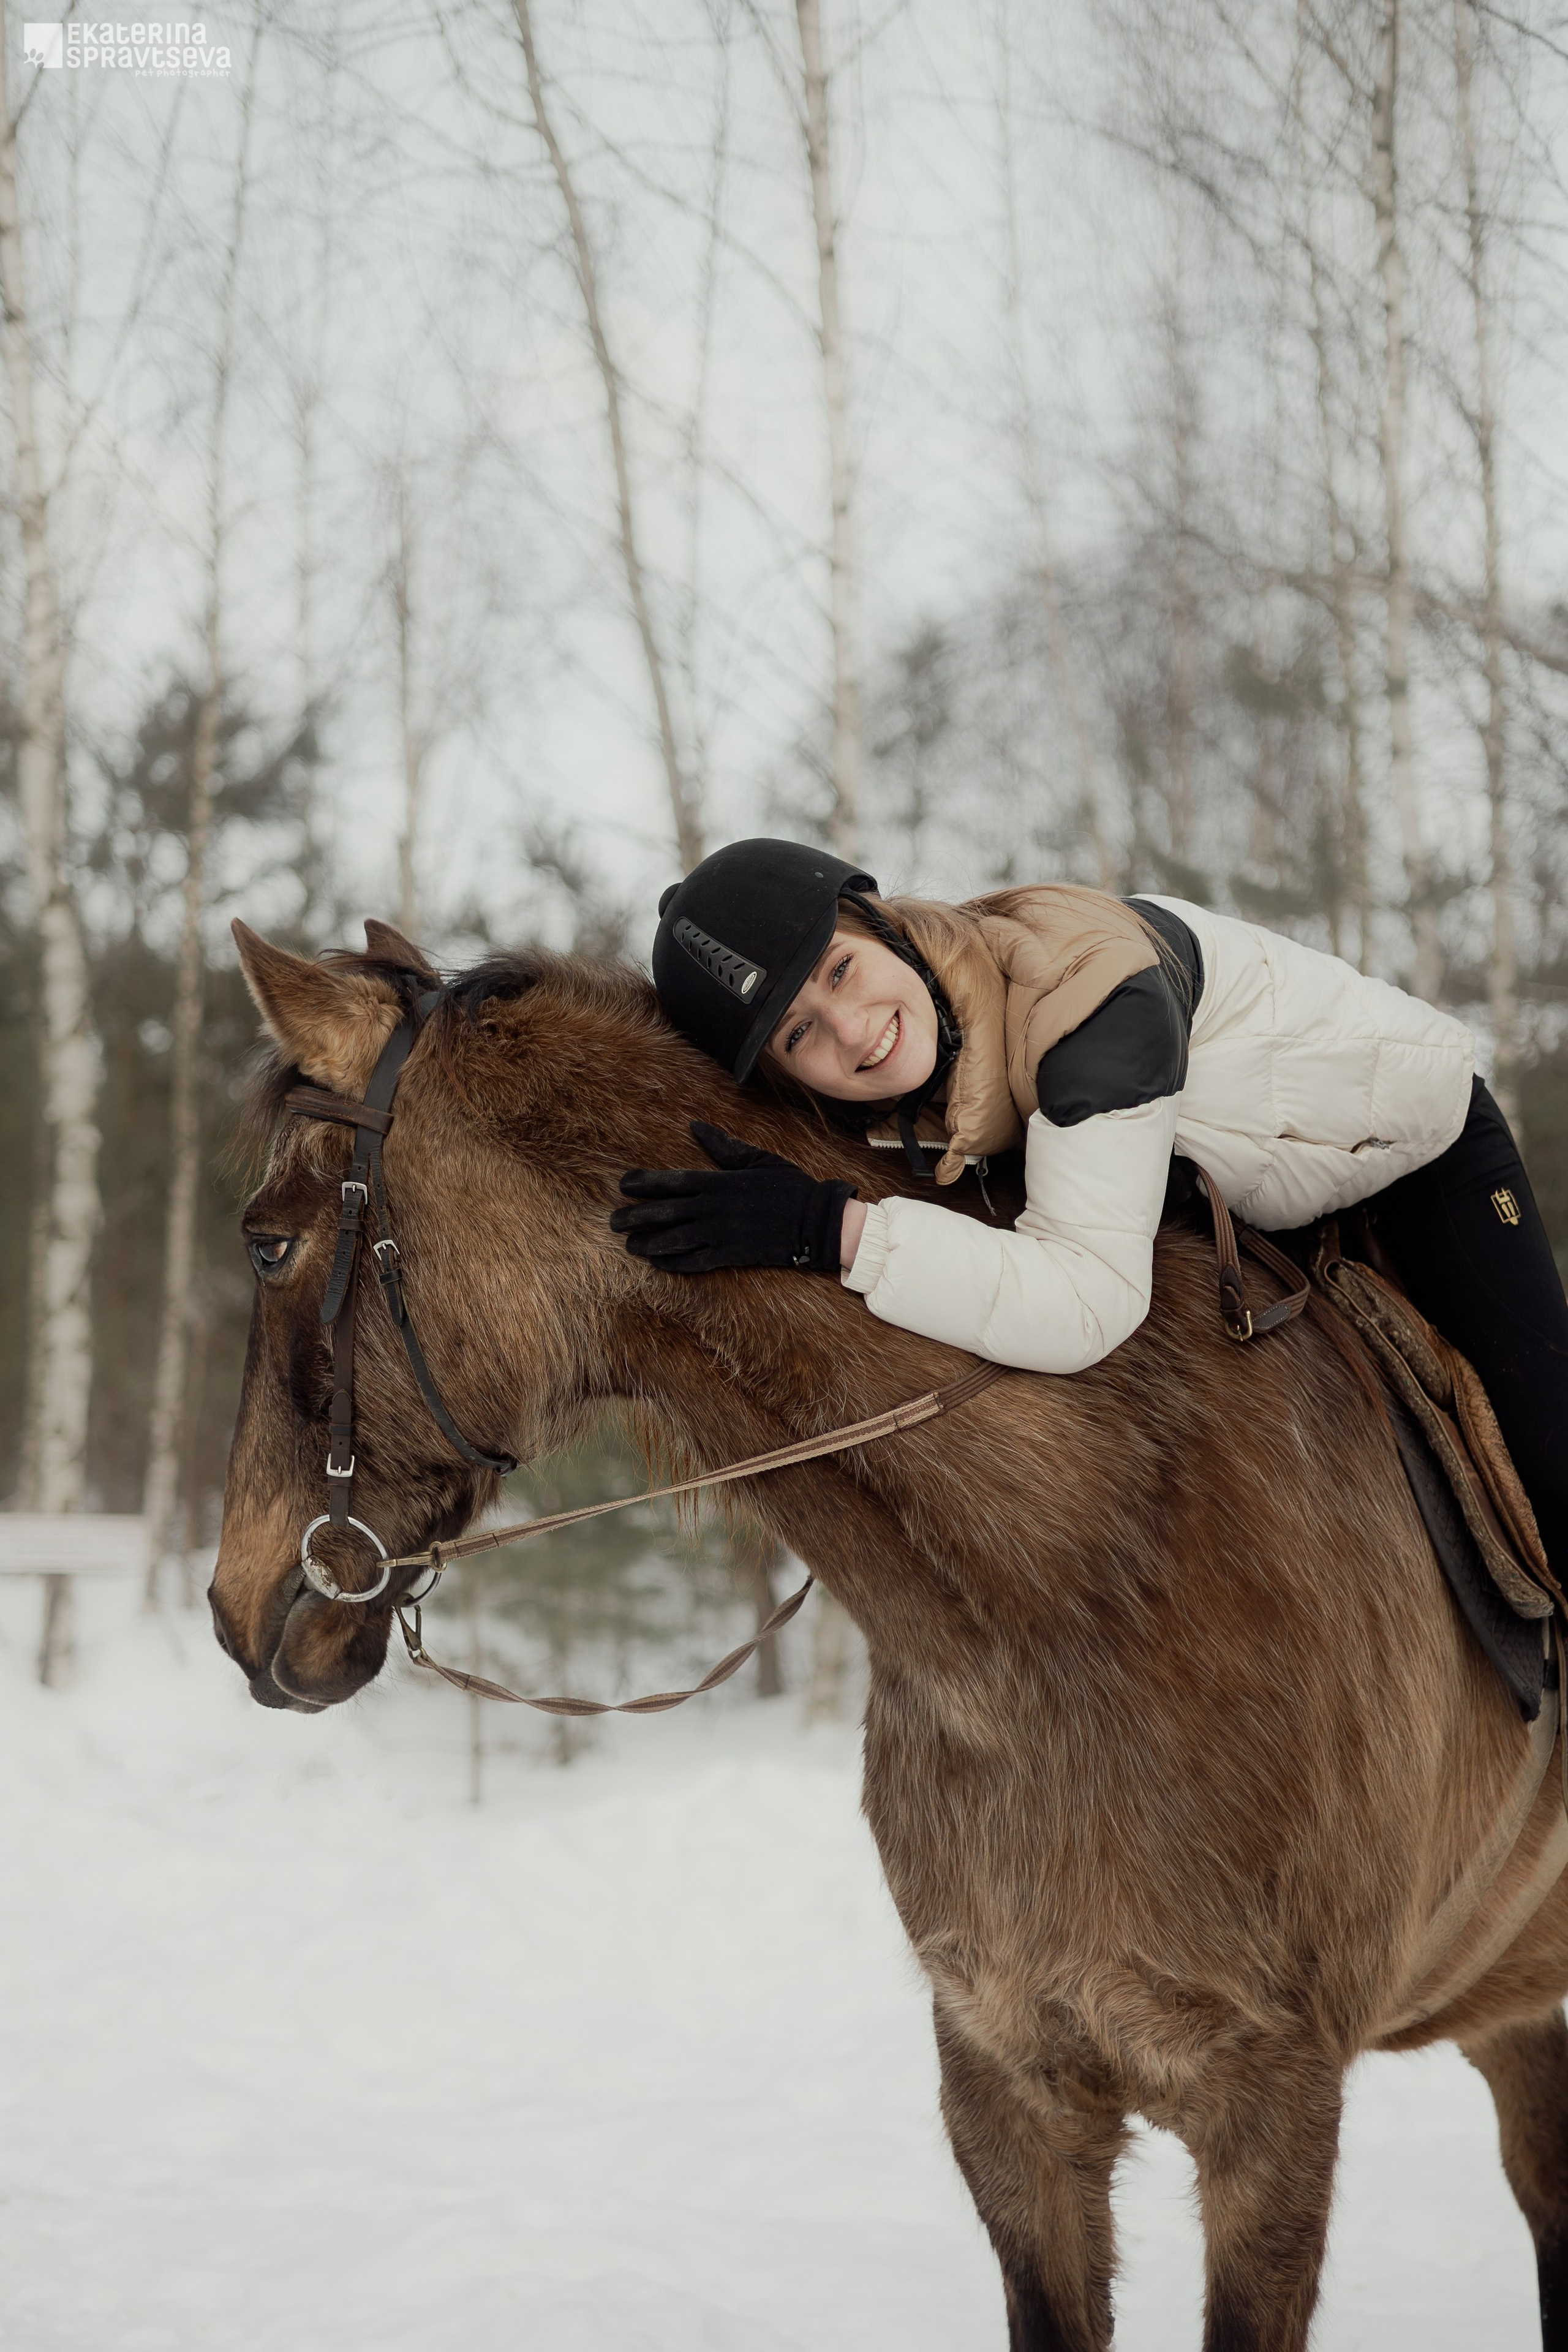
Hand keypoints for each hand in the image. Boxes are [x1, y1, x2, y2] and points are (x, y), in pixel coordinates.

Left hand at [611, 1121, 855, 1274]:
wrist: (815, 1220)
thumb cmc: (788, 1186)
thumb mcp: (756, 1158)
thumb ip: (723, 1145)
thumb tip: (695, 1125)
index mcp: (717, 1180)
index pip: (669, 1180)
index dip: (642, 1183)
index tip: (622, 1185)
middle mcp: (712, 1207)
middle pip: (662, 1212)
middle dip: (634, 1217)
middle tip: (613, 1222)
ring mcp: (720, 1233)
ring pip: (673, 1239)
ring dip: (648, 1242)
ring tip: (629, 1245)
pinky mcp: (730, 1255)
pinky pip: (694, 1261)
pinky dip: (674, 1263)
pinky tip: (658, 1263)